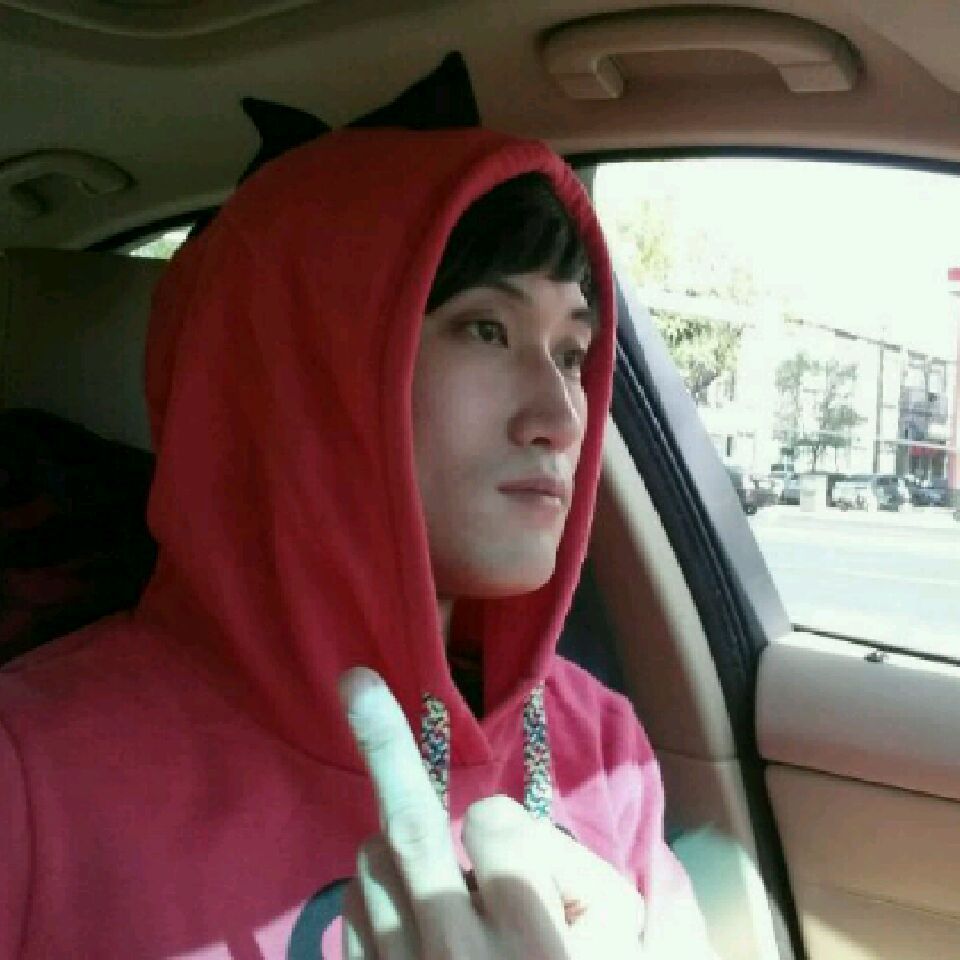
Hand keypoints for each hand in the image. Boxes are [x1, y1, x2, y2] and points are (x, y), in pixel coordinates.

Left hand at [339, 667, 645, 958]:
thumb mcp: (620, 940)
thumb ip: (576, 878)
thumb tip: (495, 831)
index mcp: (531, 946)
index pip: (495, 824)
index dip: (506, 828)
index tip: (514, 853)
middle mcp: (452, 959)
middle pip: (407, 830)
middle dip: (384, 741)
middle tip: (356, 682)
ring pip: (372, 861)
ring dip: (400, 851)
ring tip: (439, 886)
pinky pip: (354, 910)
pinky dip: (377, 895)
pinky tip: (409, 920)